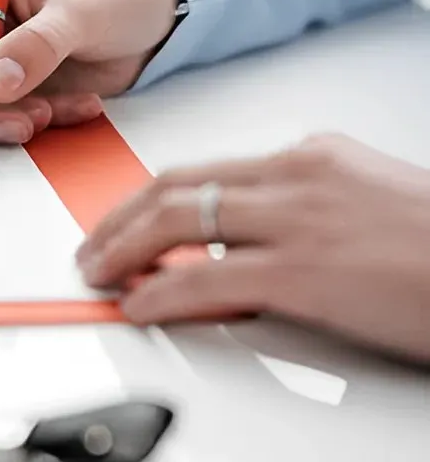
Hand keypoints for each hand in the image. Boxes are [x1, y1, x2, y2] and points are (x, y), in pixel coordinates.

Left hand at [77, 133, 429, 362]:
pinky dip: (157, 292)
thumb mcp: (369, 205)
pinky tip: (137, 305)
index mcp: (316, 156)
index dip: (152, 196)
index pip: (209, 168)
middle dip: (119, 216)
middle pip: (177, 185)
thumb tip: (251, 242)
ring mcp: (299, 221)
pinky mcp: (305, 272)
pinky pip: (203, 280)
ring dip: (121, 248)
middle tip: (91, 245)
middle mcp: (299, 176)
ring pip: (177, 220)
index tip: (126, 217)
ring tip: (97, 273)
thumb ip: (309, 210)